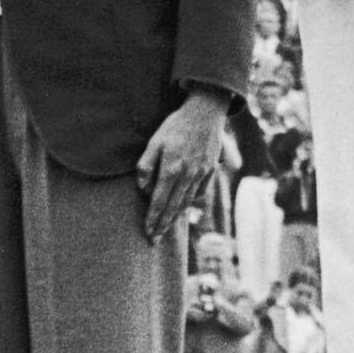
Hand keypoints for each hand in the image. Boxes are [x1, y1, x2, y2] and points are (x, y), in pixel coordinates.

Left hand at [136, 88, 227, 242]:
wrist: (205, 112)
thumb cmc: (175, 125)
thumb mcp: (154, 141)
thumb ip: (146, 165)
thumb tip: (143, 189)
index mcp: (171, 169)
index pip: (159, 201)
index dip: (153, 219)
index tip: (147, 232)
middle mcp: (187, 176)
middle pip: (173, 207)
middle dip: (163, 225)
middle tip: (154, 240)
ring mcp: (201, 174)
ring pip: (187, 202)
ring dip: (175, 218)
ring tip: (166, 228)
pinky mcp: (210, 171)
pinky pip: (199, 193)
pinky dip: (191, 203)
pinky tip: (184, 208)